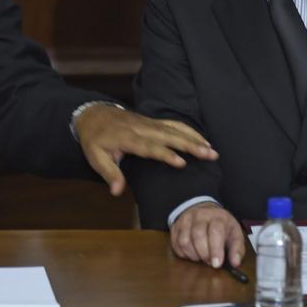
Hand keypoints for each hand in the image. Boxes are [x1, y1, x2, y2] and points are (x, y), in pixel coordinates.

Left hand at [73, 105, 217, 195]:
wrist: (94, 115)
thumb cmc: (95, 139)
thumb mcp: (95, 157)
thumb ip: (109, 173)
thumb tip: (117, 192)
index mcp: (127, 138)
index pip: (150, 147)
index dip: (166, 154)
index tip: (182, 163)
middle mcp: (142, 128)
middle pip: (169, 135)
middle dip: (190, 144)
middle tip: (209, 154)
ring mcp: (149, 123)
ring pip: (175, 129)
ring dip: (195, 138)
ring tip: (212, 150)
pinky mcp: (154, 121)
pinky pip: (174, 124)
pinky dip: (189, 131)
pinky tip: (203, 140)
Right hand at [171, 203, 244, 268]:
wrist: (205, 211)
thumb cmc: (221, 227)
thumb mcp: (234, 234)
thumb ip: (237, 249)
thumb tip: (235, 263)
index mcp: (218, 217)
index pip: (215, 231)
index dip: (215, 249)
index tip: (216, 264)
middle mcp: (200, 215)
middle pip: (198, 235)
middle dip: (204, 254)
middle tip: (209, 261)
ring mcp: (186, 219)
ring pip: (184, 240)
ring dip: (193, 254)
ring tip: (200, 257)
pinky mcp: (175, 226)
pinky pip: (175, 243)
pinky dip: (183, 253)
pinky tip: (191, 253)